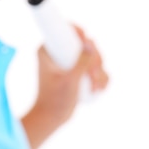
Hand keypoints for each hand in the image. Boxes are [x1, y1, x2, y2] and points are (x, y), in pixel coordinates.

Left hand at [23, 25, 108, 148]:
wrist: (52, 118)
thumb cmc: (55, 99)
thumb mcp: (70, 80)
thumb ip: (81, 62)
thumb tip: (91, 45)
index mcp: (49, 50)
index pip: (65, 30)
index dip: (79, 33)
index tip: (86, 42)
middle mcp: (60, 53)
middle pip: (85, 44)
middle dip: (94, 60)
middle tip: (92, 74)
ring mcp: (71, 63)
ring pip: (93, 57)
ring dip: (98, 71)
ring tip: (95, 86)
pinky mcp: (79, 72)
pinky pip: (95, 68)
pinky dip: (99, 77)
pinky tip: (98, 88)